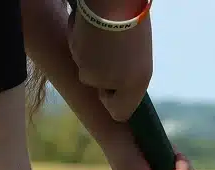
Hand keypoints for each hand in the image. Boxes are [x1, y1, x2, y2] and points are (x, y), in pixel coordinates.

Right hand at [67, 2, 152, 121]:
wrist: (114, 1)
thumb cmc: (133, 26)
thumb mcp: (141, 60)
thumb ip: (129, 78)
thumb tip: (114, 89)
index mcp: (134, 85)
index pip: (119, 113)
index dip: (114, 100)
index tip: (114, 87)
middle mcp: (109, 81)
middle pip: (97, 86)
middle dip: (100, 72)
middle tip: (110, 50)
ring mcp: (89, 66)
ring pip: (85, 66)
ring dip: (90, 54)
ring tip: (101, 34)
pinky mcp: (74, 50)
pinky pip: (75, 48)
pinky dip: (80, 39)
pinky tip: (89, 26)